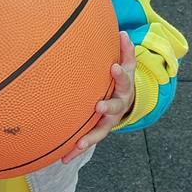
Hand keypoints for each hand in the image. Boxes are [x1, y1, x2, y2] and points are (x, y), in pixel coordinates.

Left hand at [61, 32, 135, 163]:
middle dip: (108, 108)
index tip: (112, 68)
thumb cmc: (121, 79)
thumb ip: (126, 51)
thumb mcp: (127, 64)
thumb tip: (123, 32)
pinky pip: (88, 141)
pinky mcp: (98, 131)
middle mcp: (118, 106)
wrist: (127, 102)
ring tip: (79, 144)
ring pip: (101, 131)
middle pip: (115, 108)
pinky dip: (76, 151)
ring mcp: (109, 121)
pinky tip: (63, 159)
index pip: (124, 79)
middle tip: (99, 106)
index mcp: (124, 88)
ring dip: (91, 138)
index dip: (119, 74)